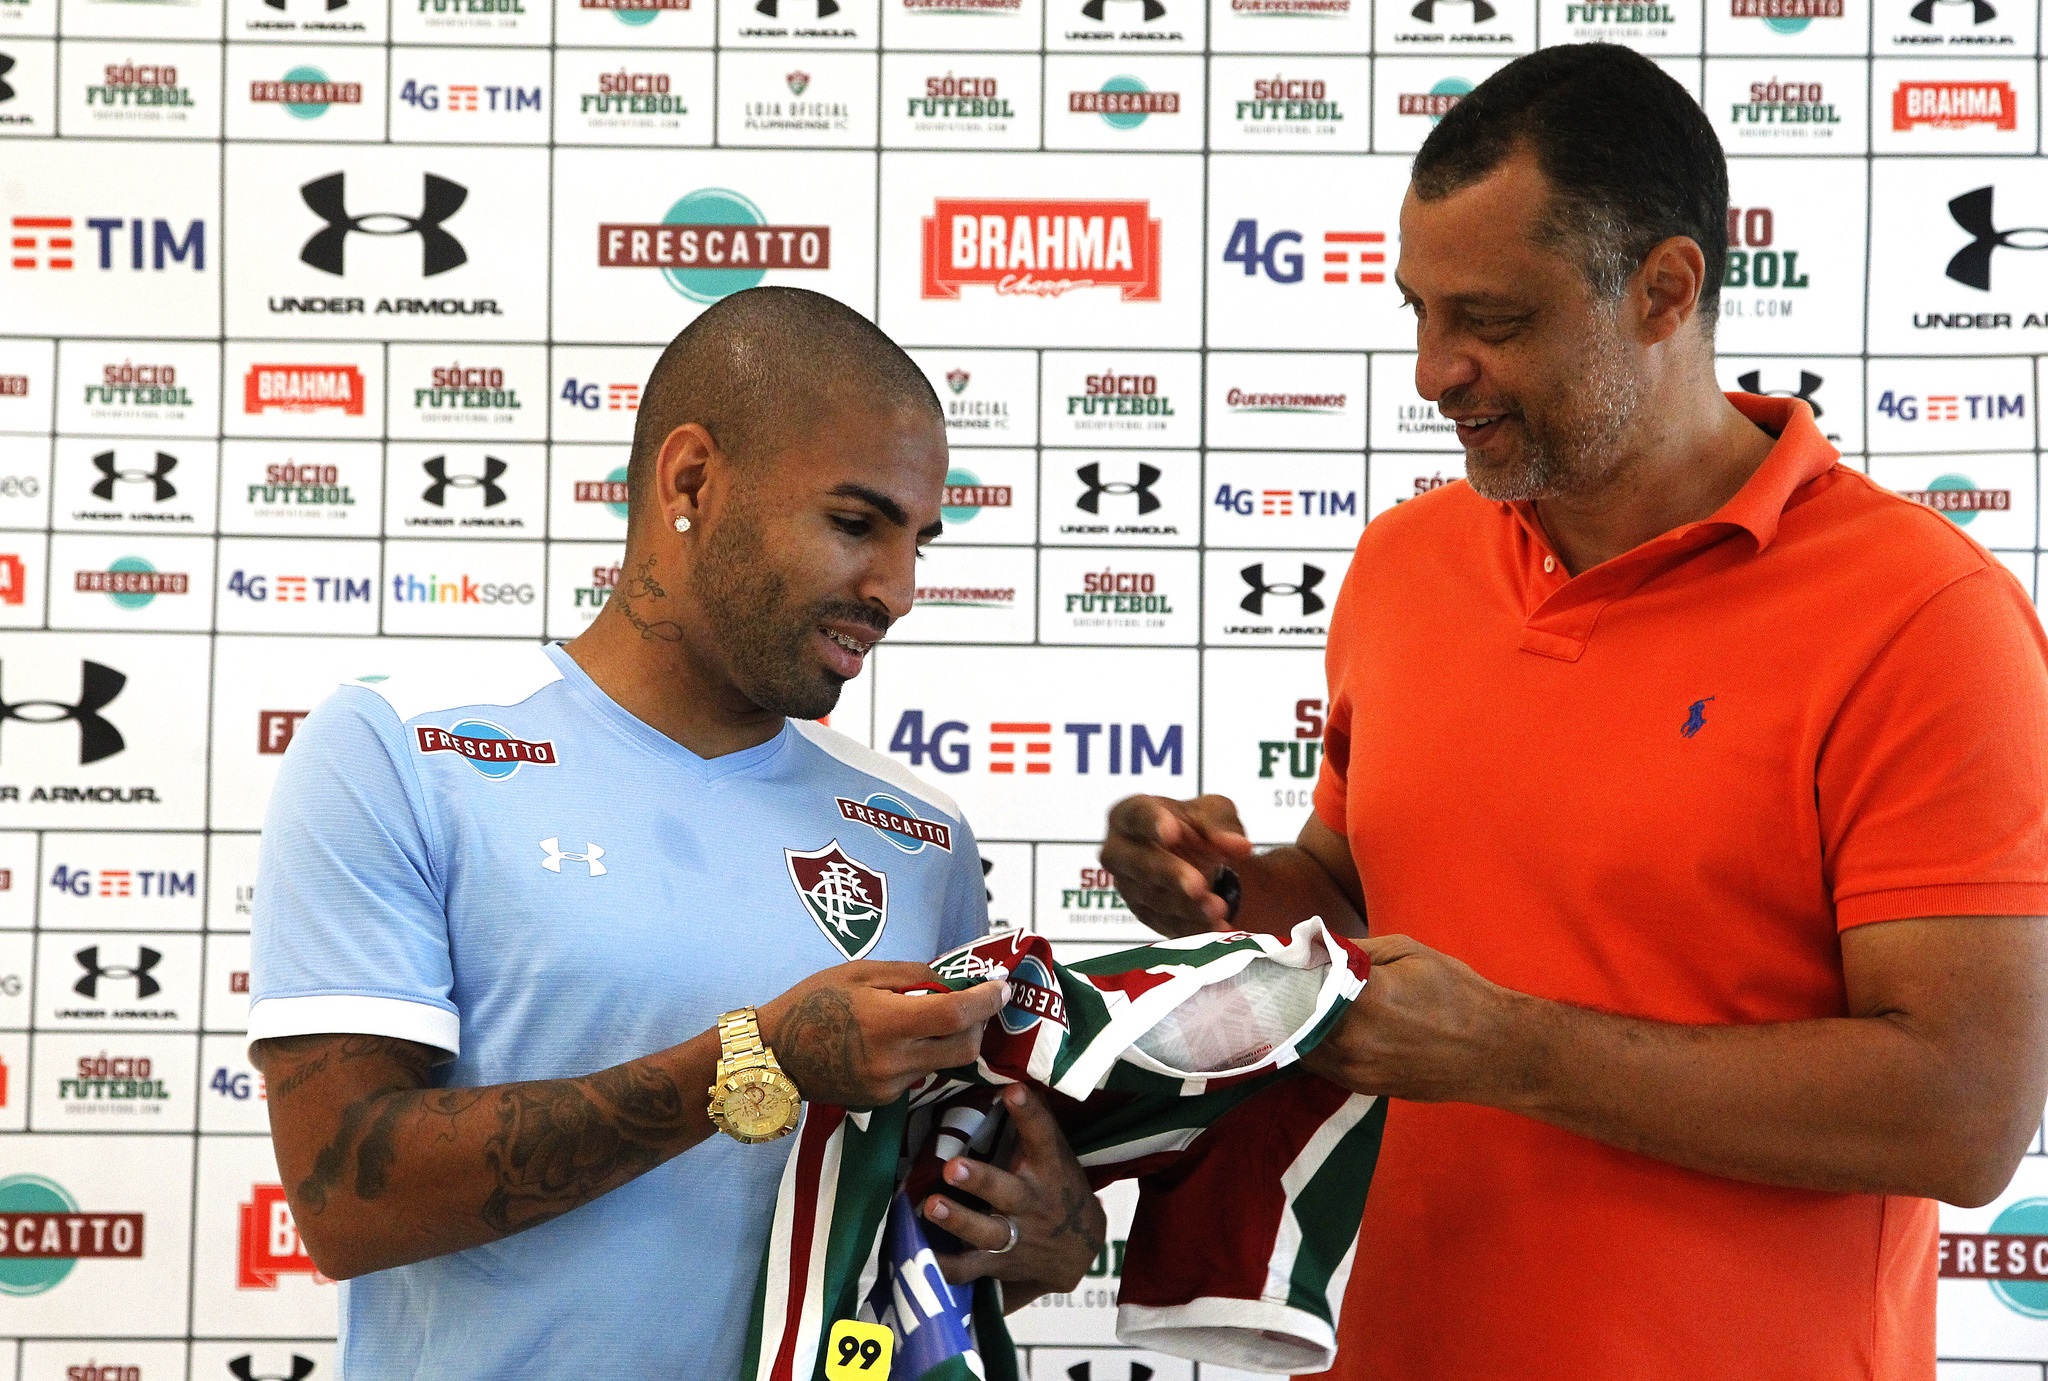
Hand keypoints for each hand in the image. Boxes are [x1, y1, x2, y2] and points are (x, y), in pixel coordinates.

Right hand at [757, 962, 1008, 1108]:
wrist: (770, 1055)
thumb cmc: (812, 1002)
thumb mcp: (859, 971)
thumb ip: (911, 975)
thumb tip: (951, 982)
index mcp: (888, 1022)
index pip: (956, 1015)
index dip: (986, 1001)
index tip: (1001, 987)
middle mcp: (893, 1061)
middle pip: (964, 1049)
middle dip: (977, 1025)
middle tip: (971, 1004)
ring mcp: (888, 1086)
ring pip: (942, 1064)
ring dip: (946, 1041)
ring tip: (923, 1019)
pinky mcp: (881, 1101)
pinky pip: (917, 1076)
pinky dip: (918, 1056)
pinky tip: (892, 1042)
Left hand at [920, 1085, 1105, 1305]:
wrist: (1079, 1250)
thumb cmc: (1057, 1185)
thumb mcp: (1056, 1153)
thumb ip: (1034, 1120)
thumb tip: (1008, 1072)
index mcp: (1048, 1168)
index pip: (1042, 1136)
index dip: (1028, 1113)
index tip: (1013, 1090)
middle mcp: (1032, 1202)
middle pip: (1007, 1192)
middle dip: (980, 1181)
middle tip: (953, 1168)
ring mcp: (1016, 1236)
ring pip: (986, 1232)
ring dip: (959, 1221)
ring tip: (931, 1206)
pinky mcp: (998, 1263)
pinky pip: (969, 1270)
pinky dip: (946, 1269)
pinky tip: (921, 1261)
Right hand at [1099, 794, 1254, 937]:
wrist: (1199, 860)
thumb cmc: (1196, 827)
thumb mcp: (1214, 813)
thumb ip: (1223, 826)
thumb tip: (1240, 846)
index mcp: (1129, 815)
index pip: (1136, 816)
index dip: (1152, 824)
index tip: (1173, 833)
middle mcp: (1120, 852)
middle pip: (1138, 863)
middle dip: (1169, 874)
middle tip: (1198, 884)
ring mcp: (1128, 887)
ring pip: (1154, 898)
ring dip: (1187, 905)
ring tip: (1219, 908)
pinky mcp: (1144, 914)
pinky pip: (1166, 923)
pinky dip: (1194, 926)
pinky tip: (1218, 926)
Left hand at [1302, 934, 1528, 1104]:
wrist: (1496, 1050)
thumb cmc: (1457, 993)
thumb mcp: (1407, 952)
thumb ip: (1353, 950)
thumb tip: (1313, 946)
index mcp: (1361, 1001)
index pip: (1300, 984)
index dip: (1292, 972)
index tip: (1291, 961)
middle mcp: (1351, 1042)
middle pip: (1296, 1018)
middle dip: (1293, 998)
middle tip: (1297, 981)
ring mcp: (1356, 1071)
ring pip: (1305, 1045)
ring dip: (1305, 1025)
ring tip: (1314, 1004)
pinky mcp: (1364, 1088)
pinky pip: (1324, 1064)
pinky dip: (1321, 1046)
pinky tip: (1333, 1028)